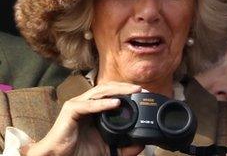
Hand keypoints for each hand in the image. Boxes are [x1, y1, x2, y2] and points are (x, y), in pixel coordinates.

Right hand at [23, 82, 143, 155]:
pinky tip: (116, 103)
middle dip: (126, 87)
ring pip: (101, 91)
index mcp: (95, 107)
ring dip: (119, 90)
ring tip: (133, 91)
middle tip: (142, 89)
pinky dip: (103, 103)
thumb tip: (141, 144)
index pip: (114, 93)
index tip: (145, 94)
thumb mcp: (108, 148)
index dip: (129, 91)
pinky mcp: (70, 109)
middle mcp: (87, 102)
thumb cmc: (79, 151)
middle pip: (109, 88)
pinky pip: (89, 104)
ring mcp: (78, 104)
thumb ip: (123, 145)